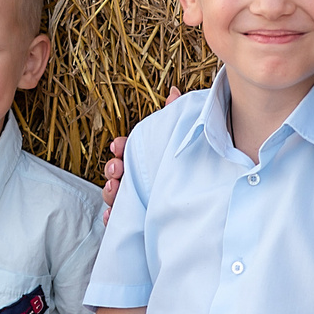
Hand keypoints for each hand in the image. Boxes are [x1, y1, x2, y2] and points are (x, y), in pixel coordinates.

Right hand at [99, 86, 179, 213]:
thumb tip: (174, 92)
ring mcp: (136, 199)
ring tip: (116, 187)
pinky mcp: (138, 219)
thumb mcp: (180, 139)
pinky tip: (113, 216)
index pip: (125, 150)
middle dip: (112, 168)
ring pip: (114, 195)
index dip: (120, 148)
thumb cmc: (187, 166)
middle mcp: (136, 178)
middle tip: (117, 168)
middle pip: (114, 172)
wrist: (203, 199)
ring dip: (110, 191)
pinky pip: (119, 220)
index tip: (119, 146)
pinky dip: (112, 218)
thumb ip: (175, 115)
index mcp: (143, 159)